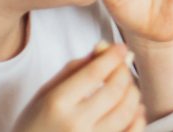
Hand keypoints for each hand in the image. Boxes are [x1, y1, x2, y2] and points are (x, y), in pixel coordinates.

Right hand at [13, 43, 143, 131]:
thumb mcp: (45, 93)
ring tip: (128, 86)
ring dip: (133, 93)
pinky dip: (138, 117)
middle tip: (123, 66)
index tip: (121, 48)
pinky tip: (135, 108)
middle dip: (124, 72)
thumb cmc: (34, 125)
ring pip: (127, 111)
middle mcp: (75, 124)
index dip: (112, 56)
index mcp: (57, 104)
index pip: (94, 73)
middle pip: (115, 90)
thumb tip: (103, 48)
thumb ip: (74, 69)